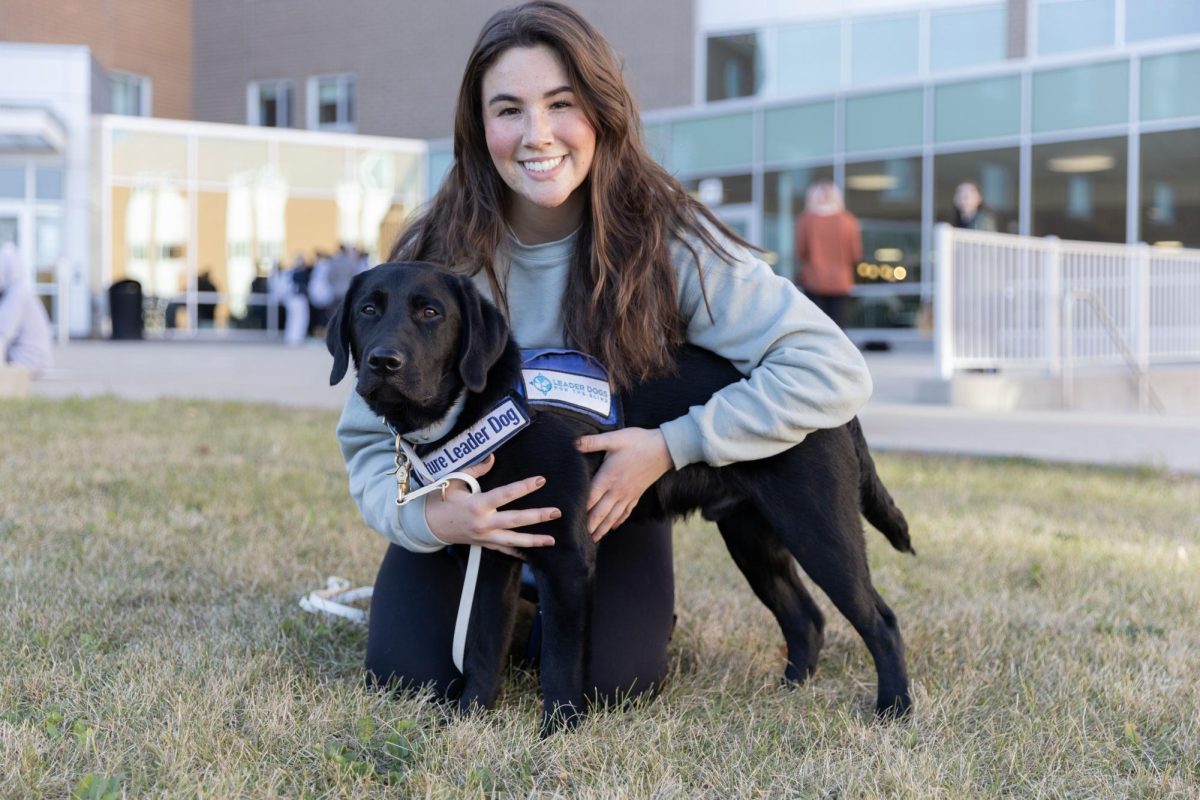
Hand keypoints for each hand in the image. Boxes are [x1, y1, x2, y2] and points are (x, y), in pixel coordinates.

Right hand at [424, 454, 558, 558]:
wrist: (427, 525)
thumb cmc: (440, 499)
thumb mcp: (454, 480)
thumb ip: (475, 469)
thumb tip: (492, 457)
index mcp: (476, 504)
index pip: (505, 494)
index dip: (524, 487)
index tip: (541, 480)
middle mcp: (483, 523)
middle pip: (515, 520)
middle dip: (537, 517)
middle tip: (556, 512)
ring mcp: (484, 536)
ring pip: (513, 540)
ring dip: (533, 541)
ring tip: (552, 540)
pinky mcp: (483, 544)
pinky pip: (504, 550)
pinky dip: (518, 552)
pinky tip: (533, 554)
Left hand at [576, 427, 672, 541]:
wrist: (665, 449)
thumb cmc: (639, 442)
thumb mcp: (614, 438)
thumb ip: (593, 442)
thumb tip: (573, 443)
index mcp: (608, 478)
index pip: (591, 499)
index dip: (580, 511)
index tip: (571, 520)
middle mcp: (617, 490)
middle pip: (600, 513)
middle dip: (590, 526)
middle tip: (580, 538)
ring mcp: (628, 495)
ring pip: (613, 516)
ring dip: (603, 529)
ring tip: (594, 539)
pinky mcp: (637, 494)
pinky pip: (626, 512)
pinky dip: (619, 521)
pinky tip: (614, 527)